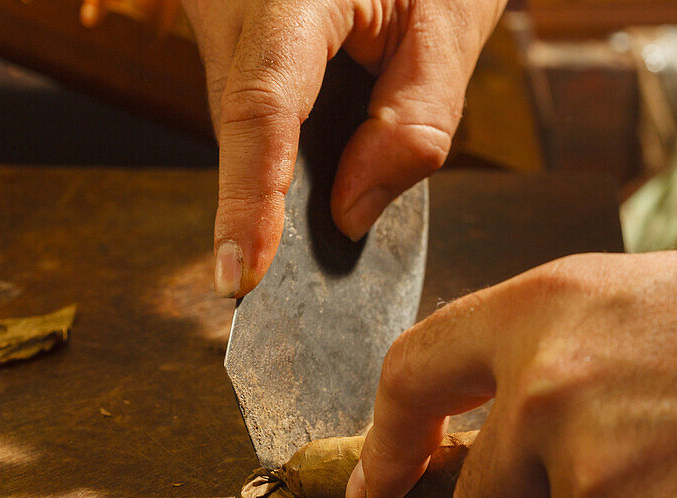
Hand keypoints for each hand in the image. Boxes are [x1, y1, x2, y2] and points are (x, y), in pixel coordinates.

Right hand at [181, 0, 505, 296]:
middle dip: (265, 212)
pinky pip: (253, 113)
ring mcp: (226, 24)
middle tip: (279, 291)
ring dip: (280, 185)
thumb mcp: (450, 21)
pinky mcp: (236, 43)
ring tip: (298, 243)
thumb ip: (414, 123)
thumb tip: (352, 215)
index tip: (243, 275)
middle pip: (242, 129)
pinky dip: (283, 159)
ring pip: (244, 128)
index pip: (262, 106)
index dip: (249, 200)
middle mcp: (238, 8)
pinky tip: (309, 189)